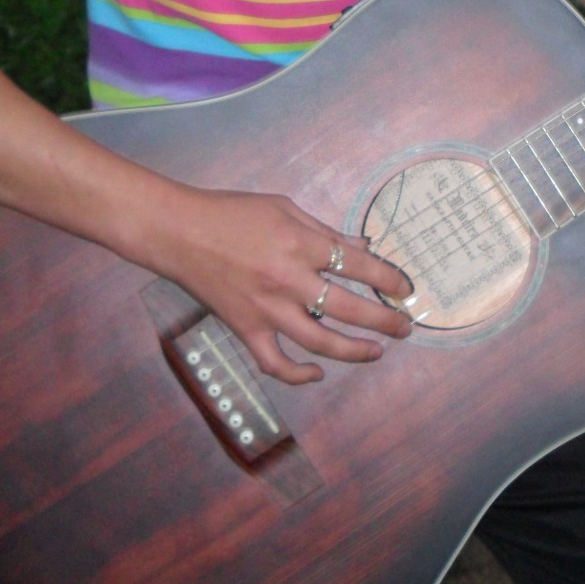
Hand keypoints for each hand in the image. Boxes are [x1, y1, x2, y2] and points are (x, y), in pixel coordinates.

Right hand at [145, 187, 413, 384]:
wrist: (178, 233)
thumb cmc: (232, 213)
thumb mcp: (284, 209)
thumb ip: (325, 232)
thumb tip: (364, 247)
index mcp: (300, 245)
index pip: (358, 265)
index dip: (388, 278)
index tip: (405, 288)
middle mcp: (288, 281)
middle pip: (349, 308)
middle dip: (385, 320)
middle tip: (405, 326)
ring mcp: (267, 311)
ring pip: (320, 343)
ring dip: (355, 351)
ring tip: (378, 351)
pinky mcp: (246, 330)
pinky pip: (276, 363)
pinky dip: (299, 374)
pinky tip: (319, 372)